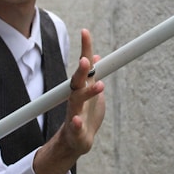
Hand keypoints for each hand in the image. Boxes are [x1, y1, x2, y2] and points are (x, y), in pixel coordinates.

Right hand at [62, 29, 104, 154]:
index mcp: (82, 88)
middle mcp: (76, 98)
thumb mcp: (92, 93)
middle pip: (77, 81)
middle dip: (81, 70)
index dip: (85, 49)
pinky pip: (75, 126)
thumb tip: (97, 57)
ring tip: (98, 85)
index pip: (84, 66)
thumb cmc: (86, 115)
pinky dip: (76, 123)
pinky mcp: (76, 131)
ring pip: (77, 101)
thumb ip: (93, 76)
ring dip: (87, 93)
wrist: (76, 141)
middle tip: (85, 59)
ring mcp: (75, 113)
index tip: (85, 32)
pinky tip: (78, 119)